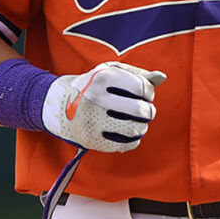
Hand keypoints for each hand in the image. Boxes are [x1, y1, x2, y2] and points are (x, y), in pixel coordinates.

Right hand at [42, 61, 166, 152]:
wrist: (57, 105)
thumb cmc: (93, 86)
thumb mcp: (111, 72)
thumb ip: (138, 74)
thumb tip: (162, 77)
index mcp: (103, 77)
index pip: (142, 87)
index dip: (149, 93)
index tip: (145, 95)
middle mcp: (96, 98)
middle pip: (141, 110)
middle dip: (149, 111)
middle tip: (145, 111)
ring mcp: (91, 120)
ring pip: (134, 129)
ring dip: (142, 127)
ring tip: (139, 124)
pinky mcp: (89, 140)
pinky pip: (123, 146)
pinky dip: (132, 142)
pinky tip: (130, 135)